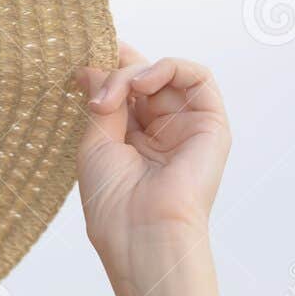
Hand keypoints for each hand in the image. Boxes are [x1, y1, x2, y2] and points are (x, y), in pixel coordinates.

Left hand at [73, 42, 231, 274]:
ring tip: (116, 94)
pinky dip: (168, 68)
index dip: (109, 70)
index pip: (126, 92)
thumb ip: (103, 99)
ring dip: (135, 73)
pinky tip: (143, 84)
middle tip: (95, 67)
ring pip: (165, 75)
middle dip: (118, 66)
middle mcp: (161, 132)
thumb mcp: (96, 141)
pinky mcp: (211, 124)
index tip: (83, 63)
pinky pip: (198, 77)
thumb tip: (93, 65)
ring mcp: (186, 126)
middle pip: (143, 78)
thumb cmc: (114, 200)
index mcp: (133, 140)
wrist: (142, 232)